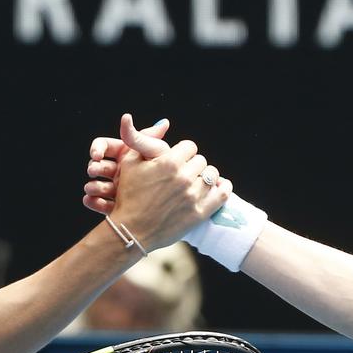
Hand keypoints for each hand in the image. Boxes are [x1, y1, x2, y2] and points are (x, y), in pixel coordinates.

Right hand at [83, 118, 171, 214]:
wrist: (168, 204)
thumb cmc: (165, 171)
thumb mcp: (156, 153)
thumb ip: (152, 139)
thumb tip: (165, 122)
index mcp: (123, 154)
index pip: (103, 146)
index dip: (97, 148)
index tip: (96, 154)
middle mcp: (117, 170)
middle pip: (97, 166)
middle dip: (94, 168)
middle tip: (93, 171)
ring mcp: (115, 189)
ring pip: (97, 186)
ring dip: (92, 186)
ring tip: (91, 189)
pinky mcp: (117, 206)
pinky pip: (101, 204)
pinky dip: (95, 202)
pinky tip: (91, 201)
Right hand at [105, 114, 231, 249]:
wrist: (132, 231)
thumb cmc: (128, 195)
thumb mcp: (129, 163)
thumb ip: (142, 138)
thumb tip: (161, 121)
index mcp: (169, 162)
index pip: (190, 146)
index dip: (182, 153)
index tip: (176, 162)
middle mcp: (184, 177)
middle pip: (201, 160)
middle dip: (192, 166)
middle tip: (182, 175)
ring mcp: (194, 195)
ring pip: (212, 175)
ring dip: (205, 178)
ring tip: (194, 184)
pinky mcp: (200, 213)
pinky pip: (223, 193)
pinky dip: (223, 188)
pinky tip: (216, 188)